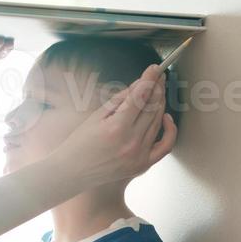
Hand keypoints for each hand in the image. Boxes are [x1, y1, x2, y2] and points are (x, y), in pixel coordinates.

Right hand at [55, 63, 177, 187]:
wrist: (72, 172)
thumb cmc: (78, 144)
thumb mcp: (95, 116)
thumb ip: (119, 100)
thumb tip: (138, 86)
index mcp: (116, 128)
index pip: (140, 96)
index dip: (149, 79)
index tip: (154, 68)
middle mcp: (131, 142)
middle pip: (152, 107)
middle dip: (156, 87)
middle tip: (158, 76)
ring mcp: (139, 155)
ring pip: (158, 121)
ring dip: (160, 103)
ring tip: (159, 90)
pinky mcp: (142, 165)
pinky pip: (165, 145)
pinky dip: (169, 130)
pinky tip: (166, 116)